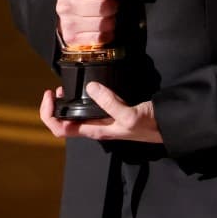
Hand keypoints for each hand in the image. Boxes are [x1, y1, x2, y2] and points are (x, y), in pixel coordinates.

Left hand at [39, 82, 162, 143]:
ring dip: (66, 101)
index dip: (49, 114)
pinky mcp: (110, 111)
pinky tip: (86, 86)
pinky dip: (81, 97)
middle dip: (55, 105)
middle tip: (57, 88)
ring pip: (75, 114)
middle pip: (64, 121)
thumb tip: (92, 87)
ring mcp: (102, 120)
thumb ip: (110, 103)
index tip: (51, 94)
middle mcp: (96, 127)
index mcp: (95, 131)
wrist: (167, 126)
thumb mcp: (130, 115)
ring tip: (66, 86)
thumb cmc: (149, 126)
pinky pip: (89, 106)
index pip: (61, 129)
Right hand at [55, 0, 123, 47]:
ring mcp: (66, 23)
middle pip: (101, 8)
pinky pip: (97, 38)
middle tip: (111, 5)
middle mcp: (64, 5)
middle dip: (112, 7)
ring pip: (100, 24)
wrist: (71, 5)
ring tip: (107, 16)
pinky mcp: (71, 37)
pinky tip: (104, 28)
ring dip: (110, 21)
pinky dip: (106, 34)